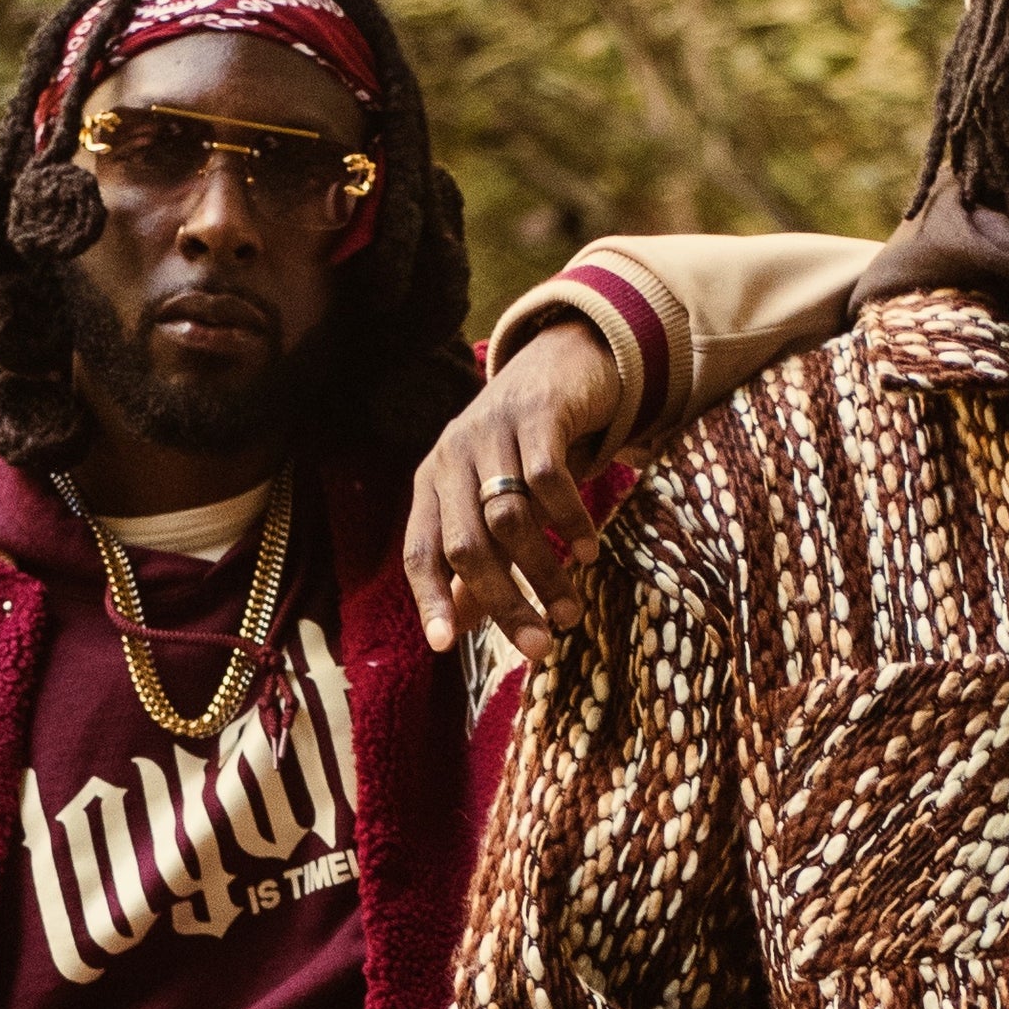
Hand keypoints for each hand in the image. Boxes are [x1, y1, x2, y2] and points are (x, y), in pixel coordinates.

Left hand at [406, 311, 632, 662]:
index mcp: (431, 483)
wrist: (561, 361)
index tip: (445, 645)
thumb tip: (455, 629)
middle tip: (539, 646)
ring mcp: (492, 431)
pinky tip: (589, 551)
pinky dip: (571, 522)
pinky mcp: (536, 413)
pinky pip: (550, 479)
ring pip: (509, 518)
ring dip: (544, 573)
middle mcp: (452, 456)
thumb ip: (472, 560)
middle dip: (503, 602)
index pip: (419, 550)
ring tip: (570, 612)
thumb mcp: (488, 500)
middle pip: (467, 545)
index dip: (429, 597)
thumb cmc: (521, 450)